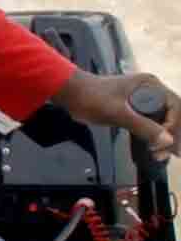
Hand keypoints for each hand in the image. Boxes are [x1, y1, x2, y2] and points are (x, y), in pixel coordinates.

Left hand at [53, 70, 177, 161]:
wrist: (69, 93)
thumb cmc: (90, 97)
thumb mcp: (117, 113)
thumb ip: (142, 126)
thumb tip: (167, 140)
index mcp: (150, 85)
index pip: (175, 106)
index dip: (174, 125)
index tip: (165, 142)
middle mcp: (151, 90)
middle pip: (172, 114)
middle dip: (172, 134)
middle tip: (170, 153)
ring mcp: (143, 98)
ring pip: (163, 119)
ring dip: (165, 137)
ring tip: (163, 154)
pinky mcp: (134, 108)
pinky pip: (151, 122)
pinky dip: (155, 135)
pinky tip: (156, 148)